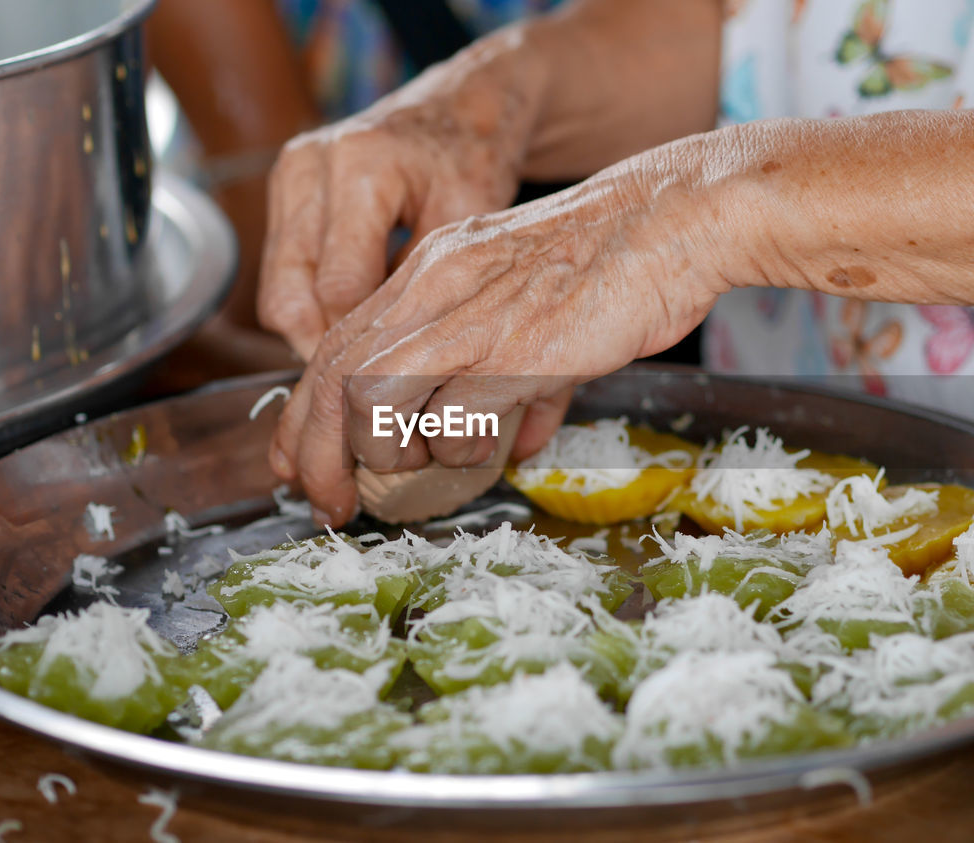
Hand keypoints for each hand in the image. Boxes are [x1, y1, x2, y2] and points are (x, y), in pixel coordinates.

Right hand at [258, 34, 544, 358]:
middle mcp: (311, 165)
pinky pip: (282, 271)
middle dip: (327, 352)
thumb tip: (398, 371)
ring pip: (277, 290)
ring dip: (314, 333)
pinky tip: (353, 328)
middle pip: (289, 296)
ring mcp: (290, 173)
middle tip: (367, 393)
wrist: (460, 107)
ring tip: (361, 368)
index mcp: (363, 166)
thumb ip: (426, 288)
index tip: (391, 389)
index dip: (363, 348)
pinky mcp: (284, 187)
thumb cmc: (474, 161)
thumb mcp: (469, 226)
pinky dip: (312, 305)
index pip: (340, 287)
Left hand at [269, 142, 732, 524]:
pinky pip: (457, 420)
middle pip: (334, 377)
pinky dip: (462, 451)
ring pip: (373, 399)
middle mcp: (434, 289)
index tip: (301, 464)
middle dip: (315, 453)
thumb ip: (505, 371)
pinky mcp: (519, 351)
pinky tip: (495, 450)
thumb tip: (508, 443)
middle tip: (327, 503)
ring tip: (420, 472)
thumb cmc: (611, 259)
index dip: (306, 415)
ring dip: (385, 455)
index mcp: (429, 272)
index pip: (334, 346)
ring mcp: (473, 319)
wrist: (672, 216)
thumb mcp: (528, 302)